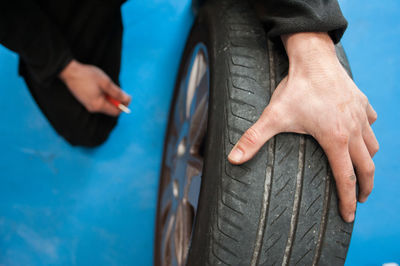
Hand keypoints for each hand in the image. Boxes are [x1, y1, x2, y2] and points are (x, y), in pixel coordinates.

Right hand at [59, 59, 130, 115]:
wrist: (69, 71)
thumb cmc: (88, 75)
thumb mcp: (106, 82)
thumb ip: (117, 93)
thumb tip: (127, 100)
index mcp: (98, 105)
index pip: (116, 112)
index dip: (124, 105)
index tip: (126, 95)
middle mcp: (93, 108)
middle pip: (111, 109)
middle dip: (117, 100)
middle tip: (116, 88)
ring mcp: (88, 105)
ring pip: (105, 105)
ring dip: (110, 97)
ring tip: (107, 86)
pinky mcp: (86, 101)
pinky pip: (99, 101)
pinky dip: (104, 96)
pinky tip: (101, 87)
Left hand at [228, 32, 378, 222]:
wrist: (314, 58)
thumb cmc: (296, 88)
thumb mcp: (273, 116)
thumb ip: (253, 139)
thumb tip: (232, 159)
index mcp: (336, 139)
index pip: (346, 179)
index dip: (347, 201)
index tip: (349, 216)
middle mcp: (354, 130)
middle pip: (367, 167)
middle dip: (365, 187)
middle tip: (360, 200)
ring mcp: (360, 116)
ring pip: (373, 146)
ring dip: (368, 162)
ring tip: (361, 171)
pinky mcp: (362, 102)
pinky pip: (371, 122)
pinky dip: (368, 133)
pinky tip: (361, 134)